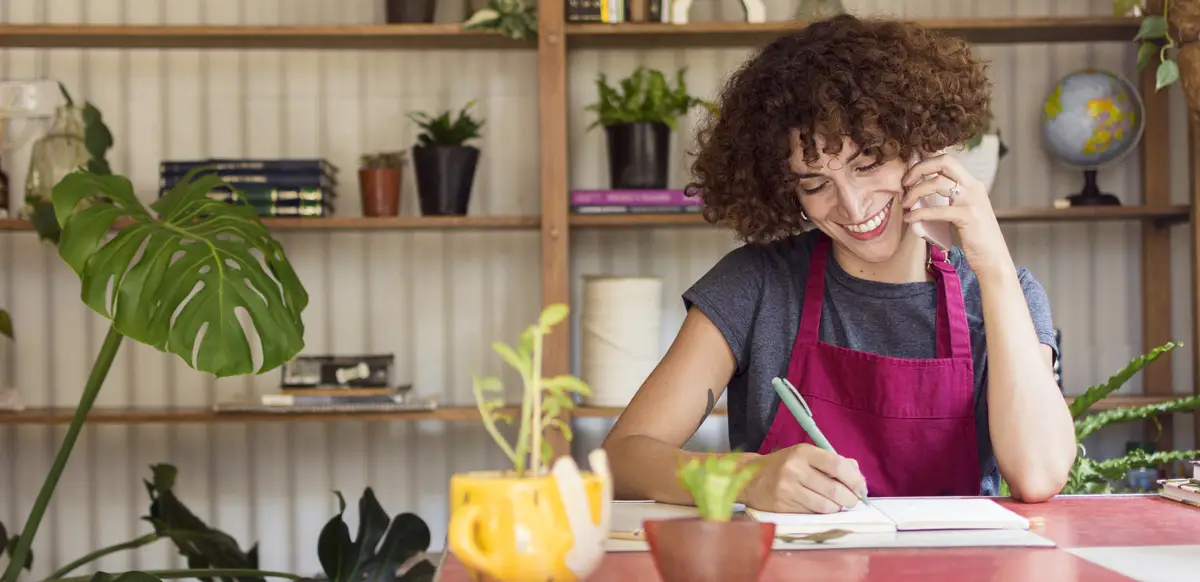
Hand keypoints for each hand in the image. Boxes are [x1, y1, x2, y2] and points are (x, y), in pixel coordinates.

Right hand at [741, 443, 867, 513]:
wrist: (750, 478)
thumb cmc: (783, 465)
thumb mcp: (804, 455)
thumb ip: (832, 461)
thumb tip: (857, 473)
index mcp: (803, 452)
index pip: (837, 465)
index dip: (855, 479)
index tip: (861, 488)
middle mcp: (795, 469)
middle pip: (835, 489)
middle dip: (850, 498)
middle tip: (851, 500)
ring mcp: (788, 489)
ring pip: (826, 505)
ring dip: (836, 507)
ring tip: (834, 503)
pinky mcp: (783, 506)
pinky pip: (812, 513)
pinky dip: (821, 512)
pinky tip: (818, 506)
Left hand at [900, 153, 1013, 277]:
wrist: (993, 257)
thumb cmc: (973, 237)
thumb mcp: (961, 212)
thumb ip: (946, 200)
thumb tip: (917, 194)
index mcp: (972, 184)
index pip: (947, 161)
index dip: (925, 164)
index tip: (910, 177)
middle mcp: (974, 187)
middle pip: (944, 162)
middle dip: (920, 168)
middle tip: (905, 183)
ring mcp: (972, 200)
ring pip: (937, 183)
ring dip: (916, 192)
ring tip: (906, 204)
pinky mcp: (968, 216)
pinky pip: (937, 210)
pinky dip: (919, 213)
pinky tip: (910, 219)